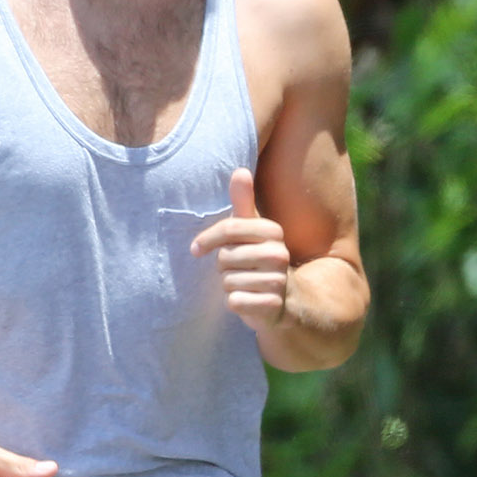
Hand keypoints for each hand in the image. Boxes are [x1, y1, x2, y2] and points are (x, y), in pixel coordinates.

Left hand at [191, 166, 294, 329]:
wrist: (282, 299)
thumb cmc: (257, 258)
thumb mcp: (250, 229)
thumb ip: (243, 201)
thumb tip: (239, 170)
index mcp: (273, 231)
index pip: (228, 229)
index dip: (206, 240)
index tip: (195, 250)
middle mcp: (279, 254)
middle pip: (225, 258)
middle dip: (223, 266)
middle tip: (235, 270)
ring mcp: (278, 281)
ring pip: (228, 281)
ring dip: (228, 286)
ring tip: (243, 284)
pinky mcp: (272, 305)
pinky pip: (234, 301)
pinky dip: (234, 303)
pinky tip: (246, 300)